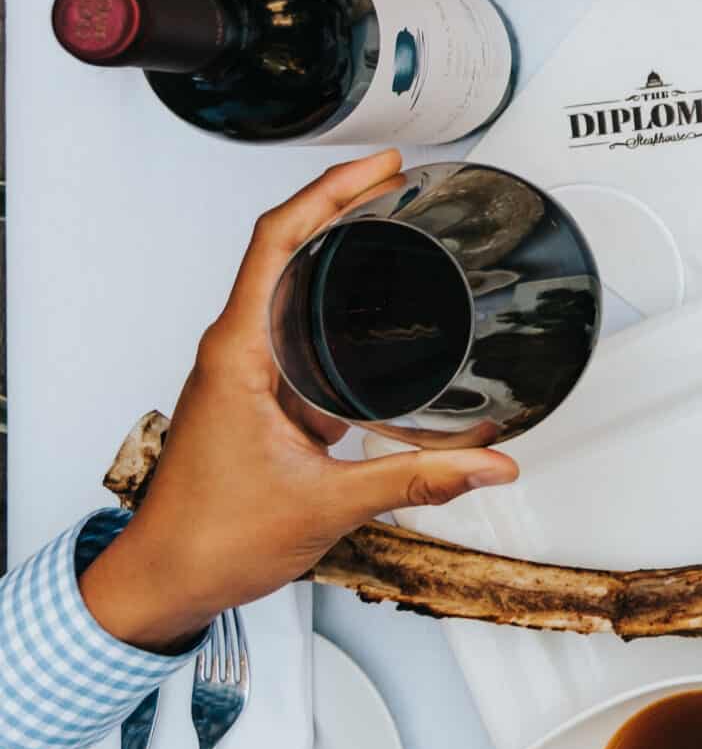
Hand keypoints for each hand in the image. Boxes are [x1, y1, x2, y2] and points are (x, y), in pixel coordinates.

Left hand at [79, 152, 518, 650]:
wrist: (164, 581)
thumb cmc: (211, 540)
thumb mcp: (330, 504)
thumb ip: (420, 479)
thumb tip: (490, 464)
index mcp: (238, 355)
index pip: (276, 241)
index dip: (329, 192)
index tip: (379, 167)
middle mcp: (232, 352)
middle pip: (283, 247)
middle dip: (341, 205)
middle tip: (398, 183)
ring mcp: (239, 373)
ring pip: (285, 288)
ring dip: (335, 253)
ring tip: (392, 230)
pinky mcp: (251, 396)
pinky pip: (292, 333)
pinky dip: (332, 308)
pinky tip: (373, 316)